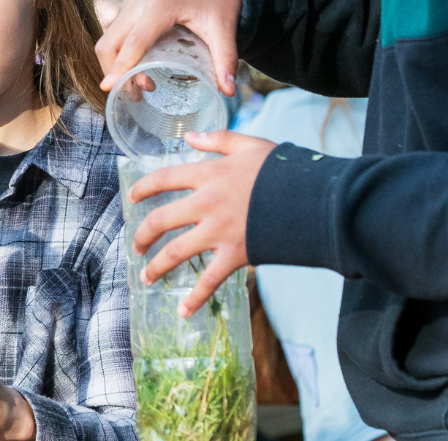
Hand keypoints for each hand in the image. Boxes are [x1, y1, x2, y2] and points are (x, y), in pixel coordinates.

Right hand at [95, 0, 241, 95]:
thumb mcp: (224, 28)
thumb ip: (226, 59)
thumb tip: (229, 92)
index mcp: (160, 6)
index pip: (133, 43)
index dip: (120, 67)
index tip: (107, 88)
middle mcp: (139, 1)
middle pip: (110, 43)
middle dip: (114, 72)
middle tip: (136, 95)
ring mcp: (132, 1)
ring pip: (108, 38)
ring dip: (115, 64)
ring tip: (143, 85)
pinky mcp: (132, 4)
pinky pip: (114, 32)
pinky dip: (118, 53)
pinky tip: (138, 68)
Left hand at [128, 130, 273, 316]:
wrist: (315, 198)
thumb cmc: (285, 169)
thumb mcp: (251, 145)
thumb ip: (219, 139)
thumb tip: (191, 137)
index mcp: (209, 174)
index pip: (164, 179)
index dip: (143, 188)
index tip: (131, 197)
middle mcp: (207, 203)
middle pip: (161, 220)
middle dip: (143, 235)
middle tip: (136, 246)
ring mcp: (219, 231)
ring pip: (175, 252)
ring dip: (156, 267)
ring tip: (146, 277)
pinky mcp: (235, 255)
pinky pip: (208, 280)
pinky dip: (195, 298)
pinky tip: (183, 311)